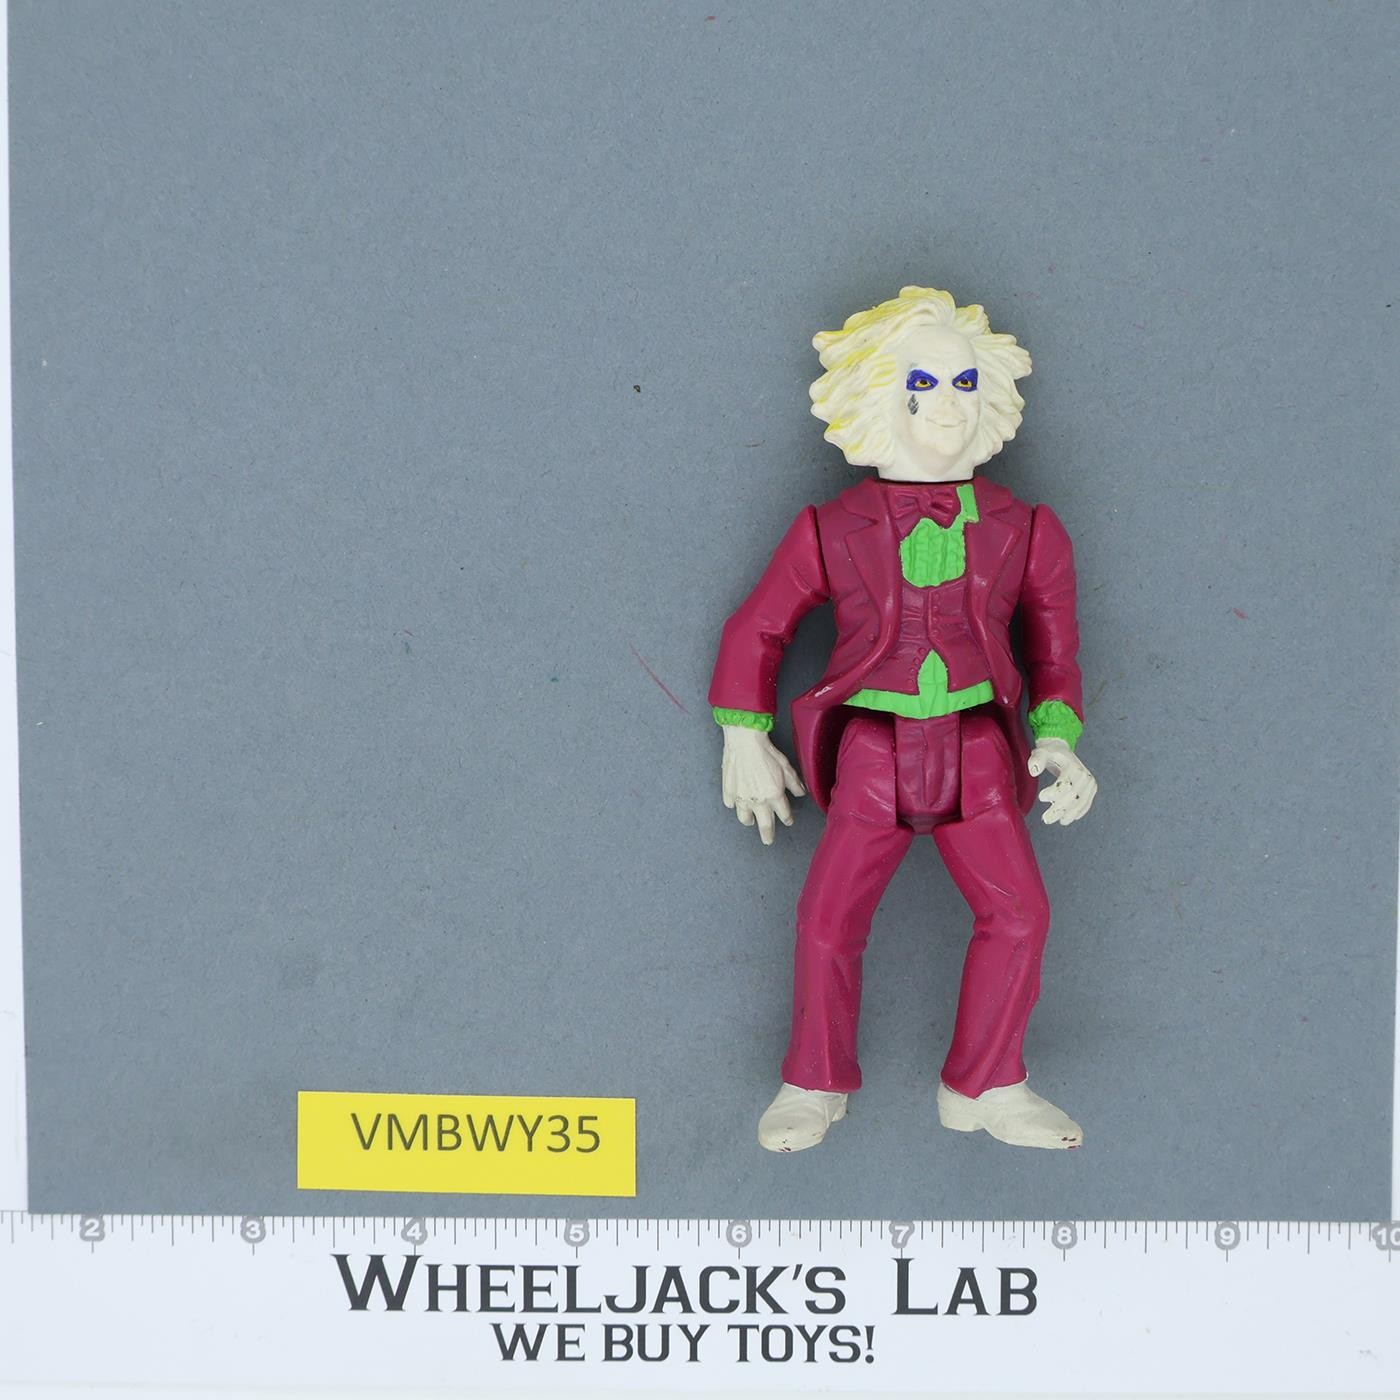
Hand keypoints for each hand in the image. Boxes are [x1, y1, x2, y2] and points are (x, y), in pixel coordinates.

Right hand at [720, 726, 805, 844]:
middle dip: (768, 834)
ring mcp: (742, 798)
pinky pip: (731, 804)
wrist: (744, 743)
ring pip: (745, 818)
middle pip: (765, 825)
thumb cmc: (766, 753)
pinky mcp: (729, 792)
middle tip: (768, 840)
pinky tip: (736, 802)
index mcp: (775, 796)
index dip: (788, 818)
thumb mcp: (787, 767)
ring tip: (751, 821)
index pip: (784, 815)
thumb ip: (795, 783)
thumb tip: (801, 793)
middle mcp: (759, 801)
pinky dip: (734, 805)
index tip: (788, 820)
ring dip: (749, 821)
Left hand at [1028, 738, 1097, 825]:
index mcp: (1074, 767)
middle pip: (1073, 797)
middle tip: (1045, 818)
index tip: (1041, 797)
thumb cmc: (1050, 753)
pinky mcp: (1091, 790)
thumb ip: (1037, 760)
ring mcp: (1090, 784)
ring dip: (1068, 815)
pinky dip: (1077, 813)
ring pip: (1080, 803)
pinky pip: (1086, 804)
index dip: (1054, 793)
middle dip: (1059, 809)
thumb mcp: (1041, 753)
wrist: (1062, 751)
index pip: (1066, 784)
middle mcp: (1085, 776)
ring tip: (1056, 821)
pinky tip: (1067, 818)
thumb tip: (1034, 771)